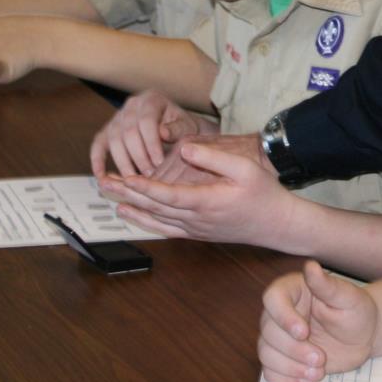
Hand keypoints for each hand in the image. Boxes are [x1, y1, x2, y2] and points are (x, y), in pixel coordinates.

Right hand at [90, 91, 211, 180]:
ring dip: (123, 162)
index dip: (151, 144)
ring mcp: (118, 117)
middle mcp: (131, 105)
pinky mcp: (108, 130)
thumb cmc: (183, 129)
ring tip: (134, 180)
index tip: (159, 163)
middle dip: (138, 156)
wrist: (177, 129)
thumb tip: (162, 133)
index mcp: (152, 99)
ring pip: (113, 139)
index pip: (147, 121)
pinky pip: (98, 144)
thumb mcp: (187, 127)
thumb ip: (177, 130)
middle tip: (149, 175)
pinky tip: (102, 176)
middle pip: (128, 131)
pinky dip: (97, 160)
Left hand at [97, 136, 294, 244]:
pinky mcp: (196, 232)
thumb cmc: (263, 194)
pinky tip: (131, 213)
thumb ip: (213, 158)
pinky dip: (145, 221)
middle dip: (128, 194)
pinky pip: (165, 228)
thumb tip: (185, 149)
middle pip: (155, 207)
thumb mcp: (245, 168)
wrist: (276, 224)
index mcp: (206, 202)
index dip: (144, 187)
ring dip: (132, 207)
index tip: (125, 178)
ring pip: (156, 219)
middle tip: (106, 182)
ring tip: (111, 196)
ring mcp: (195, 229)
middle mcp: (196, 219)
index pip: (167, 195)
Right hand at [257, 259, 376, 381]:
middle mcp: (281, 314)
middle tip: (321, 359)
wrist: (364, 336)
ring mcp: (280, 338)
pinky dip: (287, 380)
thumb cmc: (356, 311)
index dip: (283, 317)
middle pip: (267, 332)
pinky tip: (309, 379)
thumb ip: (327, 285)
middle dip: (294, 350)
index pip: (272, 299)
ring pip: (265, 354)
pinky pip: (270, 372)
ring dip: (290, 368)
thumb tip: (310, 266)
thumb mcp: (348, 297)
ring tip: (318, 372)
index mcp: (293, 291)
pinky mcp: (283, 359)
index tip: (303, 332)